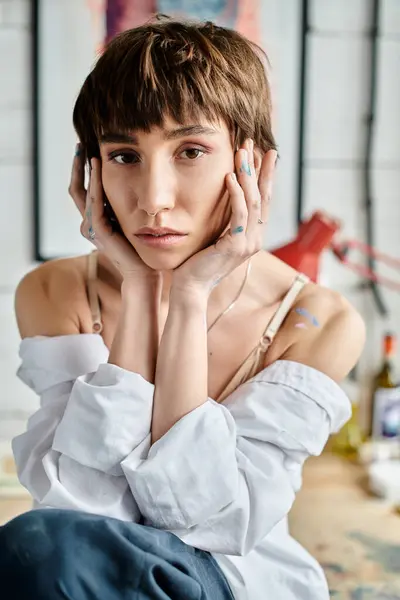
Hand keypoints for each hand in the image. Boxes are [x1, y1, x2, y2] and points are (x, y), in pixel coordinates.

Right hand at [69, 144, 156, 281]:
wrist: (144, 271)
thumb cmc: (141, 248)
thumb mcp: (131, 219)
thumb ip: (125, 203)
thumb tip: (133, 178)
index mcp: (96, 219)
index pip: (83, 189)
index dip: (83, 170)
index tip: (87, 149)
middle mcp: (89, 223)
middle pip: (76, 188)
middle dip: (78, 166)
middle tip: (81, 144)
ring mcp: (92, 228)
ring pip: (82, 193)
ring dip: (85, 172)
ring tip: (89, 152)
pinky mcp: (99, 232)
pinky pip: (95, 203)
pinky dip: (95, 185)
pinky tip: (98, 168)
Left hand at [172, 140, 276, 295]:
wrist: (190, 286)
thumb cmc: (197, 261)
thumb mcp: (215, 235)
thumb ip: (225, 219)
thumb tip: (225, 194)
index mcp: (252, 235)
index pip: (262, 199)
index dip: (264, 175)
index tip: (263, 151)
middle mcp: (255, 238)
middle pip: (262, 196)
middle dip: (259, 167)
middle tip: (253, 142)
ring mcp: (248, 243)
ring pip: (252, 201)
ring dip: (247, 174)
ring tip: (241, 152)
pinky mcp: (236, 246)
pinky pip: (239, 214)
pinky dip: (236, 194)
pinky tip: (230, 176)